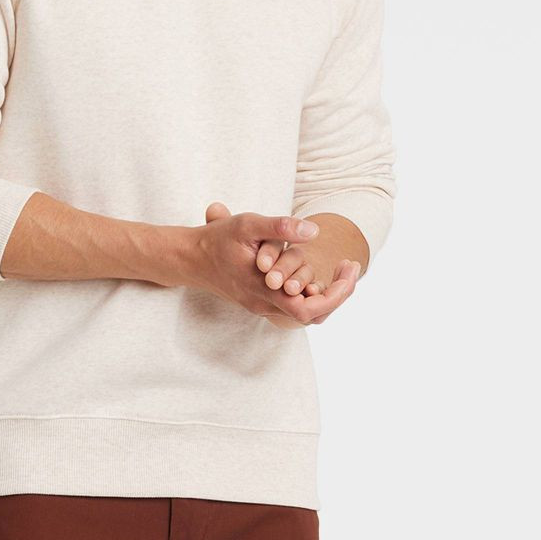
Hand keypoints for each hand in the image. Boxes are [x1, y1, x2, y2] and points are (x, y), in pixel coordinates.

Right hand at [186, 203, 350, 328]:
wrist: (190, 258)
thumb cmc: (218, 239)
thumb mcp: (247, 224)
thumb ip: (280, 227)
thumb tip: (314, 231)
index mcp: (263, 291)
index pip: (308, 310)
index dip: (335, 295)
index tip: (349, 268)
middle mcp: (264, 305)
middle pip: (313, 315)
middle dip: (338, 294)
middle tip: (350, 266)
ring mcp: (262, 306)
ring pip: (304, 313)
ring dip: (327, 294)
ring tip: (341, 269)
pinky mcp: (259, 301)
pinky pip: (292, 306)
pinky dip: (310, 293)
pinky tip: (317, 272)